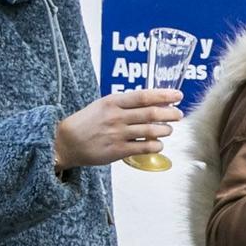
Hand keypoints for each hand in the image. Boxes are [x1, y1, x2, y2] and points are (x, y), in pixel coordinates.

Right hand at [53, 89, 183, 168]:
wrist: (66, 142)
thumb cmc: (87, 123)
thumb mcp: (103, 105)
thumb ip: (125, 104)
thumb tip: (153, 102)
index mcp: (112, 102)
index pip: (143, 96)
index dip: (164, 95)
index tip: (178, 95)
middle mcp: (116, 117)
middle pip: (152, 113)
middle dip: (170, 114)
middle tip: (178, 115)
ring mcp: (118, 134)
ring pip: (152, 131)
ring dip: (165, 130)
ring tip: (168, 129)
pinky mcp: (119, 150)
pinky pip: (145, 147)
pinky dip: (157, 145)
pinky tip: (158, 143)